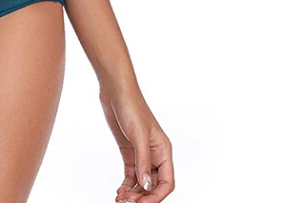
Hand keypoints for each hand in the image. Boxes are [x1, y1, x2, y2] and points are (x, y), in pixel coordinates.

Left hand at [100, 86, 174, 201]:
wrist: (115, 91)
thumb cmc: (131, 107)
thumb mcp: (138, 135)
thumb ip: (143, 161)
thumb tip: (147, 186)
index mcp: (163, 150)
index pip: (166, 181)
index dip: (156, 195)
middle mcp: (155, 154)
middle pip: (154, 184)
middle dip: (143, 196)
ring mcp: (141, 153)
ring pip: (141, 181)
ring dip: (133, 193)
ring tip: (121, 200)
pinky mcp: (129, 151)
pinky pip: (131, 174)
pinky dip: (127, 185)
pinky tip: (120, 192)